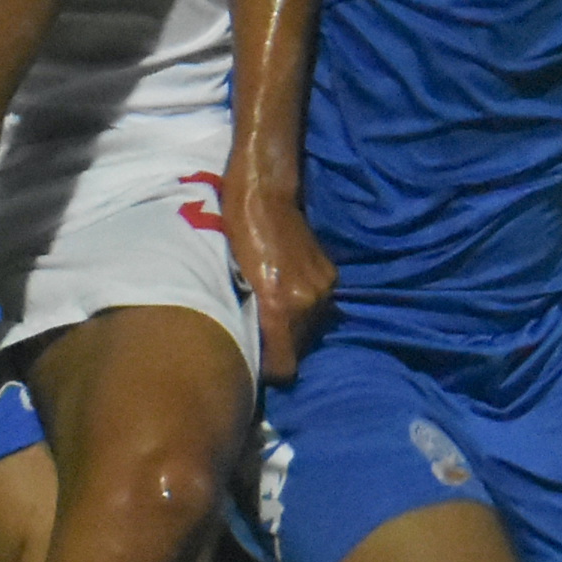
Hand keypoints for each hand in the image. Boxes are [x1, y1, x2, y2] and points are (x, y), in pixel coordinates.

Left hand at [221, 157, 330, 386]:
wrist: (265, 193)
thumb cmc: (235, 234)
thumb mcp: (230, 280)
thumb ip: (247, 318)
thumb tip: (250, 348)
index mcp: (280, 306)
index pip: (285, 367)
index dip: (268, 368)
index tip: (255, 358)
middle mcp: (308, 303)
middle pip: (297, 349)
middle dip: (279, 344)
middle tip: (257, 327)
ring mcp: (323, 288)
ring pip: (308, 328)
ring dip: (291, 323)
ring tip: (270, 304)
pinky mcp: (330, 274)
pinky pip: (316, 305)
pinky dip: (301, 303)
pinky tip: (285, 286)